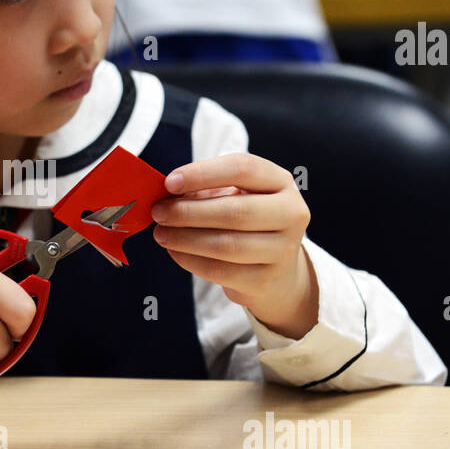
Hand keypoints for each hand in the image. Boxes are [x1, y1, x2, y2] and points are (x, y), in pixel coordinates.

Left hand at [151, 153, 318, 339]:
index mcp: (280, 182)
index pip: (243, 168)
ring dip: (185, 238)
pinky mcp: (266, 280)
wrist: (277, 270)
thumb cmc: (248, 223)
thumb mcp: (234, 196)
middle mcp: (291, 213)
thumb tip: (167, 194)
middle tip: (158, 212)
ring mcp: (283, 250)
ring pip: (227, 245)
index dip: (203, 173)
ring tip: (161, 234)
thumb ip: (204, 191)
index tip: (169, 182)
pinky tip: (175, 251)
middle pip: (235, 211)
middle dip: (188, 212)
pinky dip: (191, 260)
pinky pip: (221, 271)